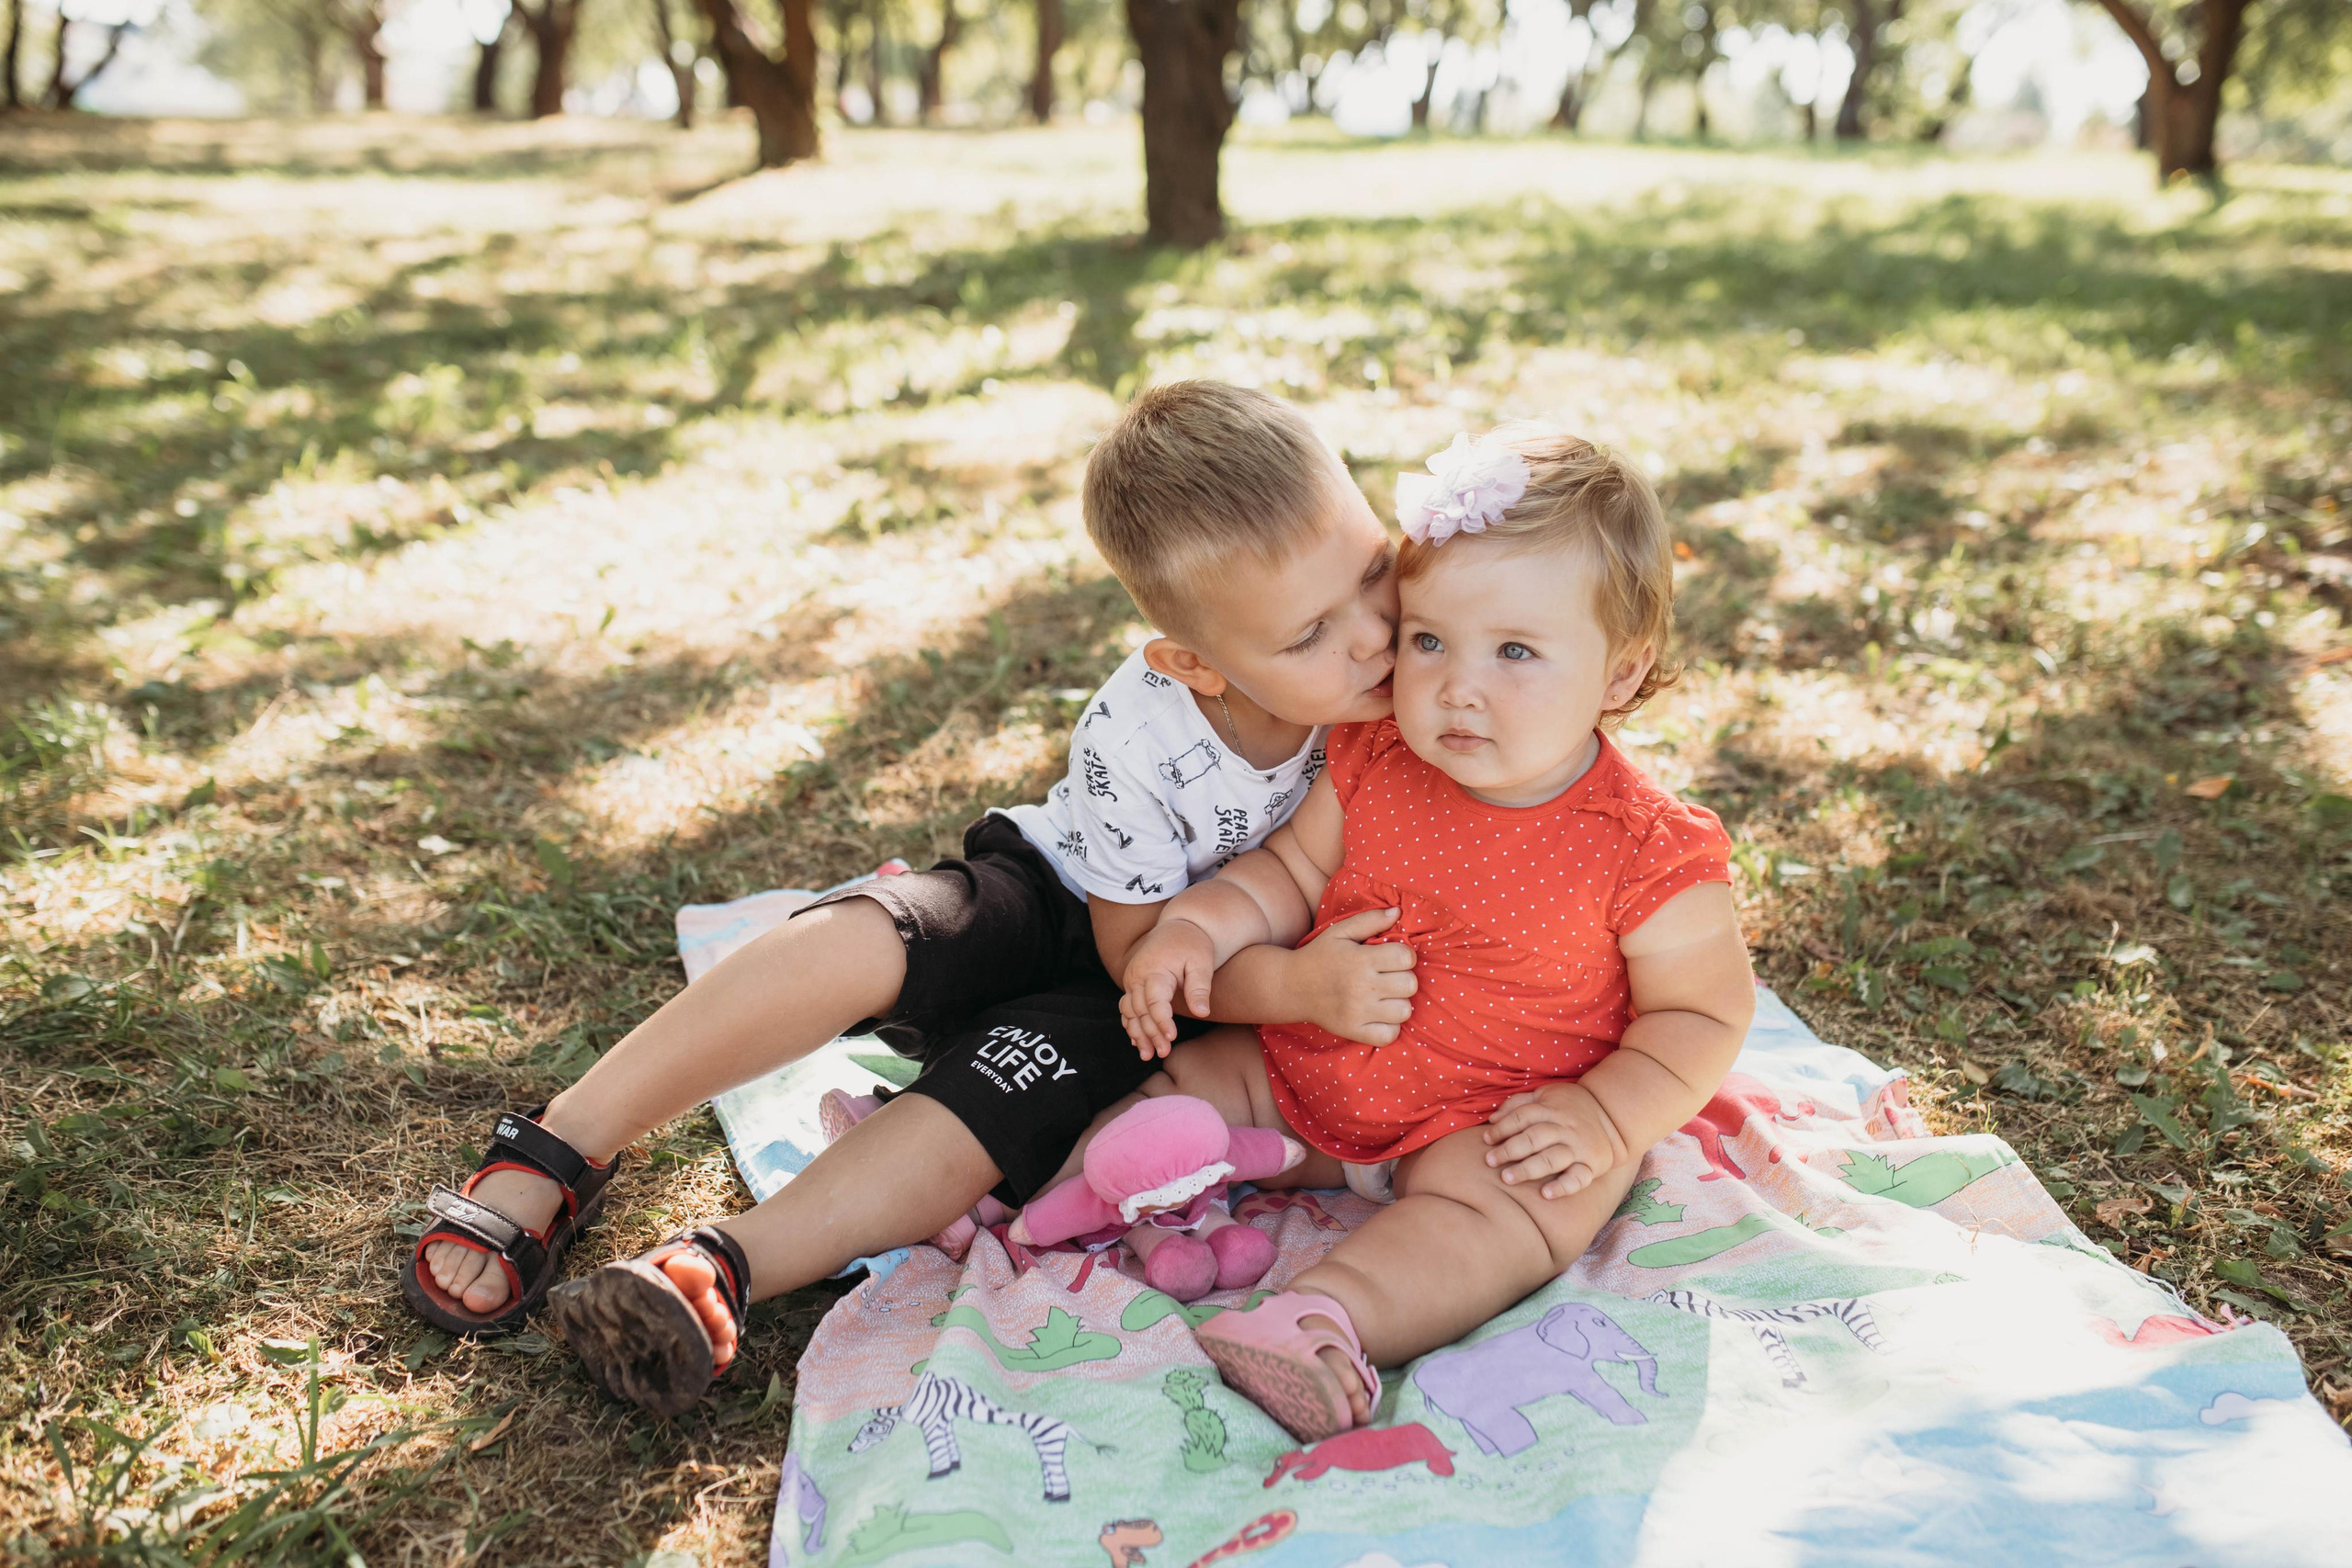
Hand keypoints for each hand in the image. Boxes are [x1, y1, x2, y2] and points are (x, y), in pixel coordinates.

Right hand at [1119, 920, 1218, 1059]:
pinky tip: (1138, 1042)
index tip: (1171, 1038)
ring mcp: (1132, 980)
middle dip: (1151, 1033)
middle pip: (1140, 1010)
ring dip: (1138, 1034)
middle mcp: (1138, 975)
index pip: (1155, 1001)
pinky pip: (1127, 1008)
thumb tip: (1202, 1013)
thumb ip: (1200, 987)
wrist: (1178, 926)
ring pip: (1130, 1012)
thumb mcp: (1202, 962)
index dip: (1162, 1021)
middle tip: (1164, 1052)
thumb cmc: (1193, 944)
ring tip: (1148, 1055)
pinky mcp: (1132, 984)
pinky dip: (1131, 1025)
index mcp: (1155, 969)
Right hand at [1290, 907, 1416, 1044]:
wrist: (1291, 986)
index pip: (1406, 958)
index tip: (1392, 957)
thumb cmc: (1319, 955)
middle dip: (1403, 978)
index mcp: (1360, 960)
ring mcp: (1358, 1012)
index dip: (1404, 956)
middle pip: (1410, 985)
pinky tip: (1379, 1014)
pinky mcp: (1354, 1031)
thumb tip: (1398, 912)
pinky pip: (1390, 1035)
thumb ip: (1370, 920)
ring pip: (1404, 1011)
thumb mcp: (1340, 932)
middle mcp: (1361, 987)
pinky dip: (1390, 1026)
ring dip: (1399, 1002)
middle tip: (1388, 977)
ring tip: (1384, 996)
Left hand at [1482, 1082, 1625, 1198]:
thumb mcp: (1546, 1095)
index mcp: (1551, 1109)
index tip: (1486, 1140)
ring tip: (1507, 1178)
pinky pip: (1578, 1178)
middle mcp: (1565, 1128)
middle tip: (1490, 1161)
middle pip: (1534, 1138)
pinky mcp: (1591, 1165)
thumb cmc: (1570, 1106)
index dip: (1502, 1128)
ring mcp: (1578, 1147)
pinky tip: (1546, 1194)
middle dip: (1510, 1150)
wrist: (1612, 1116)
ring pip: (1552, 1159)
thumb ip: (1518, 1103)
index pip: (1522, 1117)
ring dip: (1528, 1169)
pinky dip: (1563, 1187)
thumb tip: (1492, 1119)